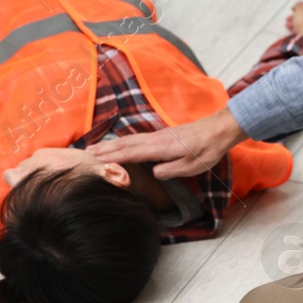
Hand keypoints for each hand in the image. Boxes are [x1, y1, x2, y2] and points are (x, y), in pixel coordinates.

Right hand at [85, 107, 245, 178]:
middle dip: (103, 149)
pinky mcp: (160, 135)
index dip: (111, 157)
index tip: (93, 160)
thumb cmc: (207, 150)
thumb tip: (154, 173)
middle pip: (123, 144)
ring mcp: (156, 135)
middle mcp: (154, 139)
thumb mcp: (191, 167)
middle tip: (83, 153)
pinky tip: (118, 144)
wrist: (218, 129)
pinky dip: (121, 142)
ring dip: (109, 144)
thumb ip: (170, 170)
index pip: (130, 153)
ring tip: (94, 148)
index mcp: (160, 148)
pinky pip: (135, 139)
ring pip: (128, 140)